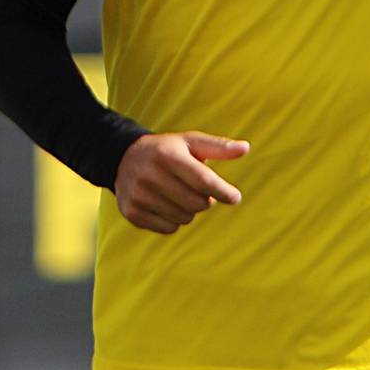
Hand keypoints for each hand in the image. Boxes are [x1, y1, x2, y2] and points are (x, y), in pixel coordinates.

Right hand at [113, 132, 247, 234]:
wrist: (123, 158)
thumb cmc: (167, 150)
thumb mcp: (190, 142)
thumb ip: (218, 147)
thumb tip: (245, 148)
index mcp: (167, 155)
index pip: (202, 180)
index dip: (222, 191)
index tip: (234, 197)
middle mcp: (150, 175)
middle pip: (196, 203)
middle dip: (205, 200)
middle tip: (198, 190)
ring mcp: (139, 195)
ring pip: (184, 218)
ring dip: (189, 210)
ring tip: (179, 194)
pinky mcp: (132, 212)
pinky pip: (169, 228)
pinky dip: (174, 220)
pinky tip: (166, 204)